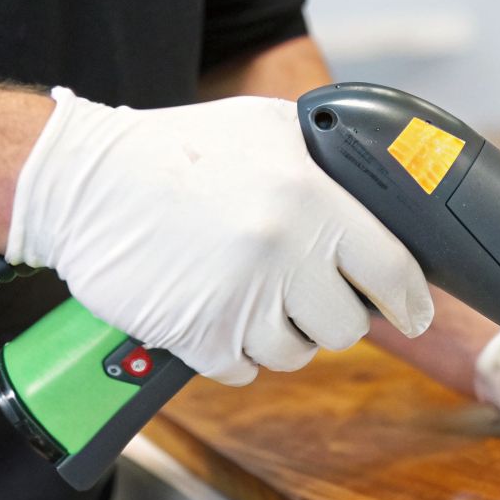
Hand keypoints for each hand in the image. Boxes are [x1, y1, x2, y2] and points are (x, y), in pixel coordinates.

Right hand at [6, 88, 433, 384]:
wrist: (85, 183)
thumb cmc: (180, 153)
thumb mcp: (267, 128)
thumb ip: (330, 162)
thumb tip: (388, 194)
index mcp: (310, 199)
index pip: (393, 272)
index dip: (411, 301)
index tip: (415, 313)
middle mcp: (281, 251)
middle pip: (348, 327)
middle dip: (333, 315)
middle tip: (307, 292)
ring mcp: (240, 299)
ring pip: (296, 354)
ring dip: (283, 335)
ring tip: (253, 294)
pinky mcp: (199, 336)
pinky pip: (245, 370)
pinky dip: (236, 351)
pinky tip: (218, 309)